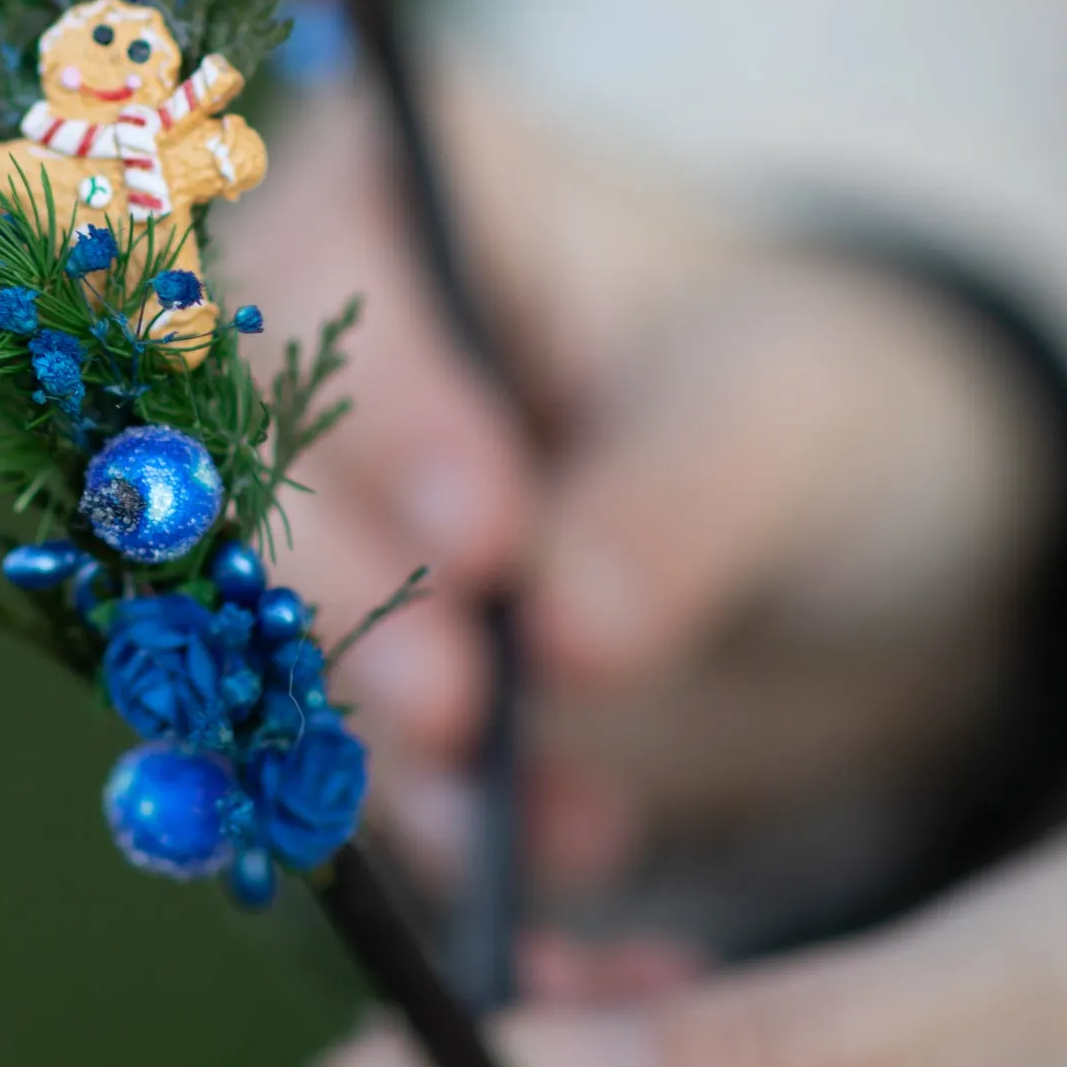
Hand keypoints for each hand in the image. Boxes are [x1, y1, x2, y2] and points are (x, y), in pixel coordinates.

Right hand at [208, 70, 1055, 885]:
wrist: (823, 543)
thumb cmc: (805, 399)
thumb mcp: (790, 415)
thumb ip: (684, 497)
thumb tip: (569, 628)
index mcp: (391, 184)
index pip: (320, 285)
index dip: (383, 416)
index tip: (493, 533)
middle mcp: (296, 337)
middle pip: (243, 470)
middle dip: (345, 605)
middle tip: (452, 711)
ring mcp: (295, 509)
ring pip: (256, 632)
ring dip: (383, 751)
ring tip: (554, 829)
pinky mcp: (315, 660)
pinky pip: (312, 760)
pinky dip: (421, 835)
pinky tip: (552, 883)